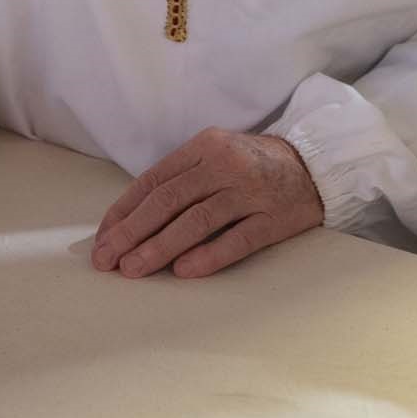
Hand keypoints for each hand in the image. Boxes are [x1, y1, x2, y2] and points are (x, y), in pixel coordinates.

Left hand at [92, 128, 323, 278]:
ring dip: (159, 247)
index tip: (103, 238)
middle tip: (106, 259)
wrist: (313, 166)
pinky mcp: (273, 218)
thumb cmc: (253, 165)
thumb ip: (180, 179)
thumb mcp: (215, 155)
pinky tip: (184, 271)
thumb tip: (130, 220)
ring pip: (196, 221)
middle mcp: (224, 165)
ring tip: (133, 269)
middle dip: (132, 232)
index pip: (153, 181)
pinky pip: (236, 239)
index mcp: (204, 147)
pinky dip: (208, 256)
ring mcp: (250, 192)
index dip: (124, 211)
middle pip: (169, 201)